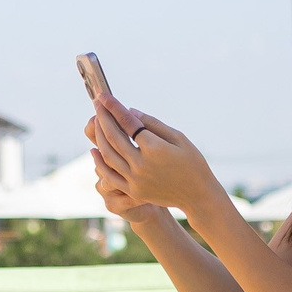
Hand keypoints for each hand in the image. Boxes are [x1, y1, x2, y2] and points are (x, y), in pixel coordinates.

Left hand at [89, 102, 219, 214]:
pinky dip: (99, 162)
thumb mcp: (178, 138)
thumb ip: (153, 124)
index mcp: (155, 148)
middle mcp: (142, 165)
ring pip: (108, 154)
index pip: (128, 123)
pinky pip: (109, 175)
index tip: (104, 96)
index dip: (114, 108)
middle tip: (97, 104)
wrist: (198, 195)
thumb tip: (130, 112)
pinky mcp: (133, 191)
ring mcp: (135, 180)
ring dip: (99, 136)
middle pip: (114, 137)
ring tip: (96, 122)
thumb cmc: (192, 163)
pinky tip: (94, 149)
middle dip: (103, 118)